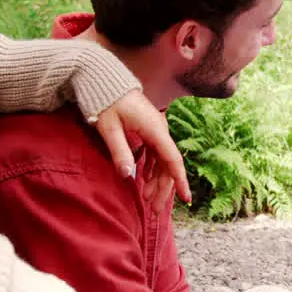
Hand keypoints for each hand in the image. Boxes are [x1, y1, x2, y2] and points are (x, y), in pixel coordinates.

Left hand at [92, 90, 190, 204]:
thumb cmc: (106, 102)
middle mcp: (160, 130)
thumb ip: (120, 152)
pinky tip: (144, 179)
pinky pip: (156, 154)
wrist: (105, 81)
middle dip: (163, 188)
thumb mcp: (108, 128)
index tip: (186, 199)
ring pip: (162, 160)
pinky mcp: (149, 130)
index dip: (179, 180)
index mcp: (155, 129)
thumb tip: (128, 177)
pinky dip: (151, 169)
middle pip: (168, 164)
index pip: (172, 160)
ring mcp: (156, 130)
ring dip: (156, 180)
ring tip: (147, 198)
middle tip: (153, 209)